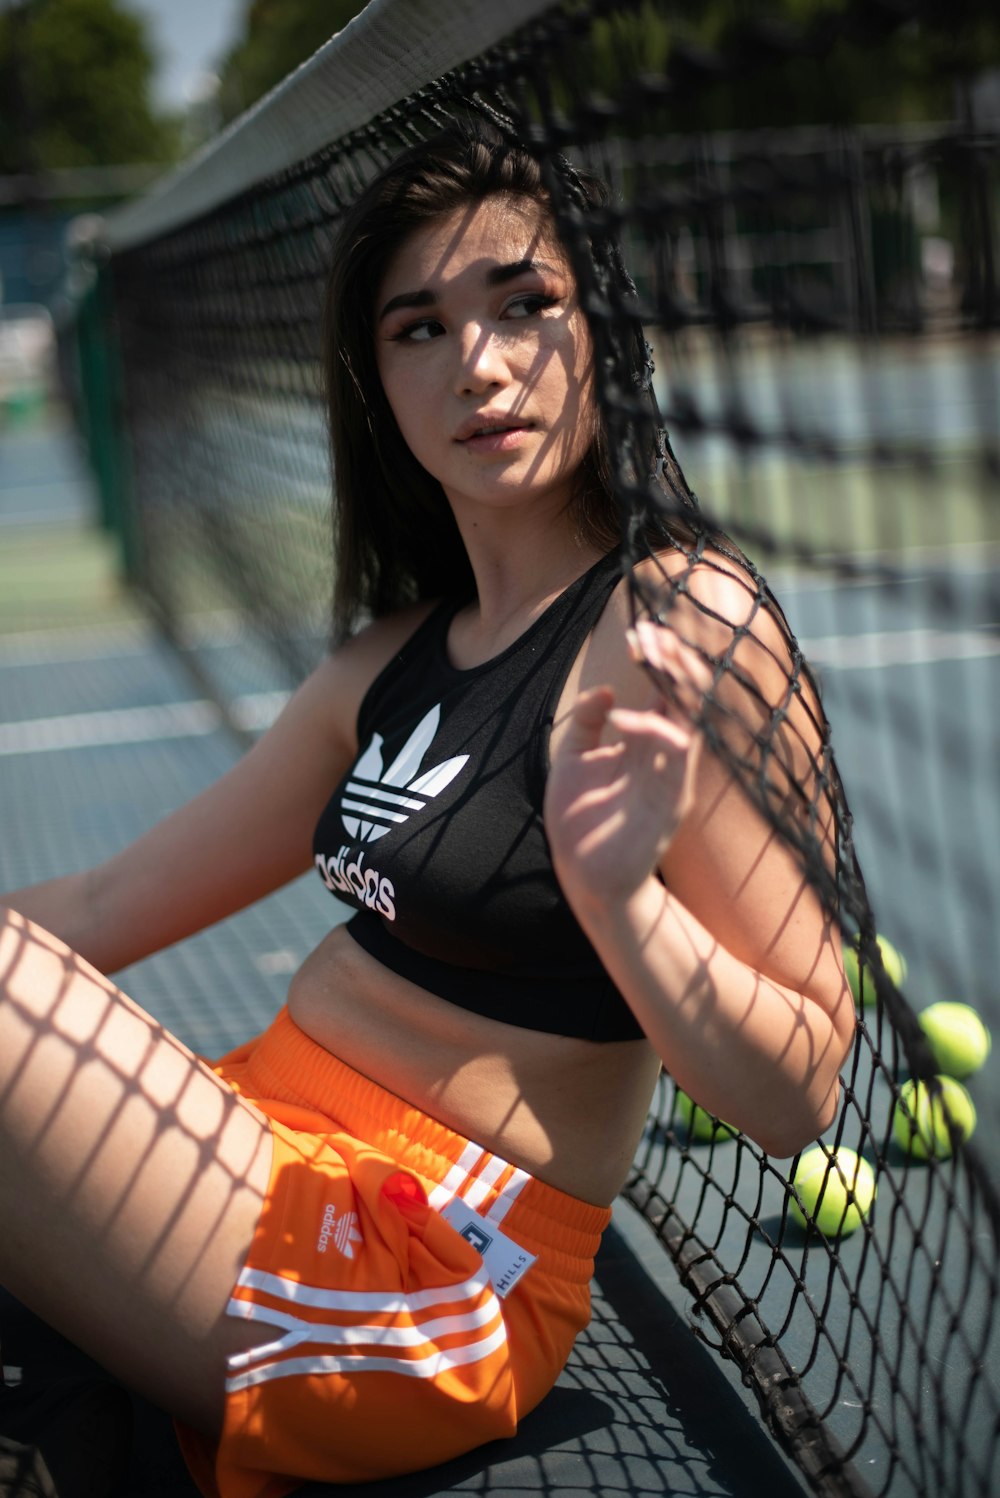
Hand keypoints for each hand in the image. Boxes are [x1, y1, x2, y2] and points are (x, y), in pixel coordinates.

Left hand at [544, 621, 711, 908]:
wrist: (582, 878)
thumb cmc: (580, 823)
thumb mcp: (573, 761)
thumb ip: (587, 725)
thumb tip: (605, 692)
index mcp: (644, 744)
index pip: (665, 691)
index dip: (659, 660)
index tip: (641, 632)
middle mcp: (664, 757)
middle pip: (685, 698)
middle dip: (673, 662)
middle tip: (653, 632)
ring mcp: (671, 779)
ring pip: (691, 720)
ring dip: (675, 686)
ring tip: (653, 655)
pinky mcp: (670, 804)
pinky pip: (677, 760)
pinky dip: (656, 734)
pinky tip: (627, 720)